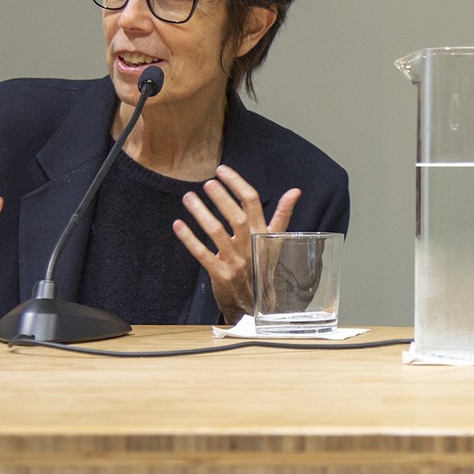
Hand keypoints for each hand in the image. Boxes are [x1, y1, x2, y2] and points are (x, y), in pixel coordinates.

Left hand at [173, 164, 299, 322]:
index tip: (223, 170)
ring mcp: (235, 260)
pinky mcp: (220, 274)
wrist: (256, 303)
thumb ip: (282, 214)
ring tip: (188, 197)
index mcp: (263, 233)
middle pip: (236, 217)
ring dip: (201, 214)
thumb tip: (295, 191)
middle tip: (207, 183)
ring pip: (216, 233)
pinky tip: (178, 225)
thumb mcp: (276, 240)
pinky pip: (202, 254)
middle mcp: (250, 245)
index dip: (237, 184)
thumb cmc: (264, 266)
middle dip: (220, 198)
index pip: (252, 203)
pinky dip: (189, 239)